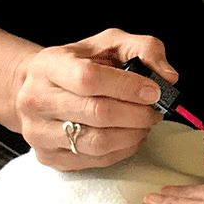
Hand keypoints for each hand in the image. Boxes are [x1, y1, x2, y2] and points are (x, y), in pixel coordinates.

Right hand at [12, 28, 176, 170]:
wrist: (38, 87)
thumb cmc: (79, 64)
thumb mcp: (110, 43)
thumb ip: (144, 49)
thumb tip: (167, 76)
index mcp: (49, 65)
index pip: (89, 79)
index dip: (127, 87)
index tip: (153, 90)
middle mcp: (36, 100)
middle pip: (97, 113)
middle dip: (137, 114)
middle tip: (154, 110)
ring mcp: (39, 132)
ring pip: (97, 142)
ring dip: (132, 134)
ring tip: (143, 123)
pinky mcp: (48, 156)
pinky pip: (95, 160)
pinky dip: (122, 150)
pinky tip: (129, 135)